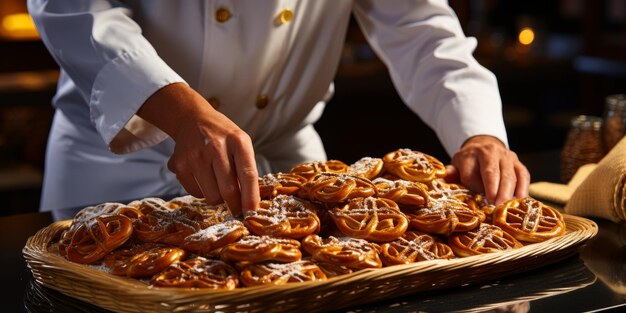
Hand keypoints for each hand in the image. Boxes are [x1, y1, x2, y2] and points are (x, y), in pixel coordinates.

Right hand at [138, 83, 259, 216]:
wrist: (192, 119)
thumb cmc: (223, 136)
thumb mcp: (240, 144)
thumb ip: (245, 169)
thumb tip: (247, 202)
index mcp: (238, 141)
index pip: (248, 175)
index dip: (251, 197)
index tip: (252, 213)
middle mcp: (216, 147)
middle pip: (228, 190)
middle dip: (234, 205)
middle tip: (237, 209)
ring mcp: (195, 156)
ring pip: (211, 195)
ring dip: (218, 198)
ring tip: (218, 184)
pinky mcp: (179, 164)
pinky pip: (195, 193)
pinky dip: (202, 192)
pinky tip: (203, 178)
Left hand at [444, 135, 529, 204]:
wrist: (484, 147)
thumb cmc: (469, 163)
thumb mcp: (456, 166)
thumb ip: (452, 173)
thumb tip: (446, 175)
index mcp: (470, 155)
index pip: (470, 174)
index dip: (472, 188)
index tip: (474, 199)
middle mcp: (489, 152)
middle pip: (491, 172)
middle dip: (493, 190)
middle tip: (494, 206)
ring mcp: (506, 156)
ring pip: (509, 174)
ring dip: (508, 192)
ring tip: (505, 207)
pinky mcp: (518, 162)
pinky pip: (523, 175)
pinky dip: (523, 188)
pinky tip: (521, 200)